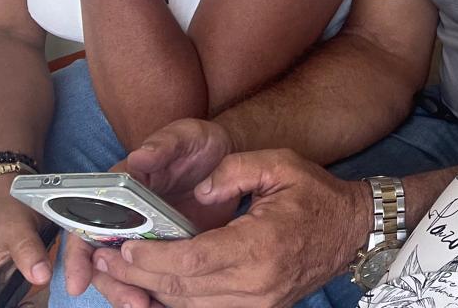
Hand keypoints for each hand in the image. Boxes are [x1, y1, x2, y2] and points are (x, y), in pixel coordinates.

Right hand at [0, 175, 51, 307]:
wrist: (13, 192)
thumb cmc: (6, 207)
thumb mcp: (18, 229)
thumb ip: (29, 253)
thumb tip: (42, 277)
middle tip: (27, 306)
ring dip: (13, 307)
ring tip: (31, 303)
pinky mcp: (4, 282)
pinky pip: (8, 302)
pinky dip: (22, 304)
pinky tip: (34, 299)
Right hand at [64, 119, 238, 302]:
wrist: (227, 156)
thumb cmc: (198, 144)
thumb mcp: (184, 136)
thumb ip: (163, 144)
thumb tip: (139, 156)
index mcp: (119, 188)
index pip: (85, 222)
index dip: (79, 253)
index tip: (79, 279)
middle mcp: (124, 215)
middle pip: (102, 256)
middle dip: (111, 283)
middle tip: (132, 301)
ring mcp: (144, 234)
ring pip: (126, 271)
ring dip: (130, 291)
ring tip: (146, 305)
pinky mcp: (167, 248)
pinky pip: (153, 275)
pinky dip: (156, 292)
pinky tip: (163, 304)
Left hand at [91, 150, 372, 307]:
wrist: (353, 229)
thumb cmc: (316, 194)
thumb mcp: (280, 164)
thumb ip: (234, 170)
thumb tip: (199, 188)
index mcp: (260, 246)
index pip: (193, 261)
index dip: (152, 259)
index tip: (123, 248)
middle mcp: (257, 284)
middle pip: (184, 290)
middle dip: (139, 278)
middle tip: (104, 263)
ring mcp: (259, 303)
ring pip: (191, 307)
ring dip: (152, 294)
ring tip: (120, 276)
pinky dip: (178, 302)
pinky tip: (155, 288)